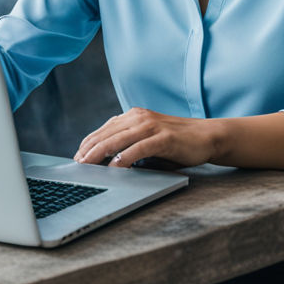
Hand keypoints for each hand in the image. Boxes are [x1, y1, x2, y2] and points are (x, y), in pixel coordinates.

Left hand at [75, 108, 216, 168]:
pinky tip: (114, 167)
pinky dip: (125, 157)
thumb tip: (106, 161)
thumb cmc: (176, 143)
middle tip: (77, 164)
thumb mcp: (148, 140)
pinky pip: (139, 148)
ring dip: (100, 153)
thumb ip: (130, 144)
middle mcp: (140, 117)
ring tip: (87, 165)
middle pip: (107, 133)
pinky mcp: (164, 138)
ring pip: (119, 139)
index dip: (89, 143)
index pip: (104, 129)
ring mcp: (152, 126)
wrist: (207, 136)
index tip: (77, 157)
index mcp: (134, 116)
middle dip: (89, 149)